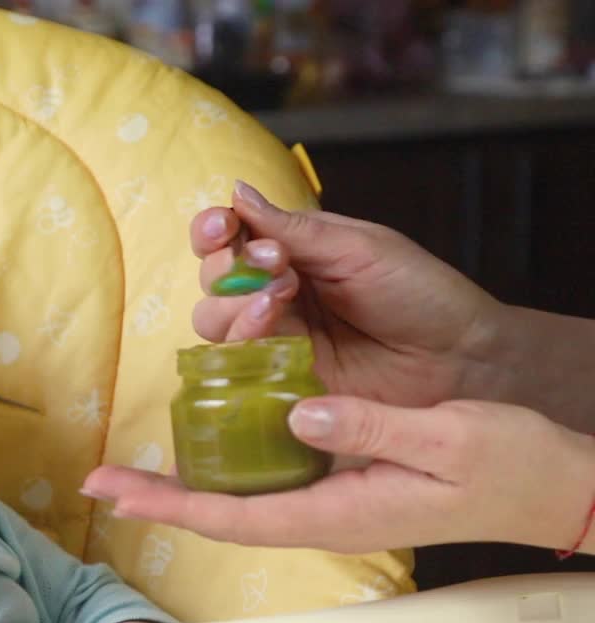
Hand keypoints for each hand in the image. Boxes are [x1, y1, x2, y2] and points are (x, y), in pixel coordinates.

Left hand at [83, 398, 594, 555]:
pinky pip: (271, 478)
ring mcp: (334, 498)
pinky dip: (228, 464)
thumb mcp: (447, 438)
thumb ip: (372, 428)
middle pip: (224, 511)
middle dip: (159, 498)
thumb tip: (300, 413)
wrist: (551, 483)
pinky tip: (206, 445)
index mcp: (343, 511)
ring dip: (186, 485)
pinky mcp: (344, 479)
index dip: (171, 505)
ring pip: (242, 496)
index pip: (236, 516)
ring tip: (133, 466)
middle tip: (99, 479)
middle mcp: (327, 511)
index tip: (116, 492)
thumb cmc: (509, 465)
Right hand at [192, 181, 502, 408]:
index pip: (231, 236)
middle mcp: (275, 292)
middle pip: (213, 278)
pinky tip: (269, 325)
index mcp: (294, 251)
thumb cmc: (422, 294)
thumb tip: (237, 192)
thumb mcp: (359, 249)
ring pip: (214, 320)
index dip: (214, 229)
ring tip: (275, 298)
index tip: (223, 227)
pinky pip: (235, 362)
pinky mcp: (278, 377)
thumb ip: (295, 229)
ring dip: (232, 304)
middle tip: (274, 264)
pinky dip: (241, 339)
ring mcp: (275, 337)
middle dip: (227, 267)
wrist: (461, 358)